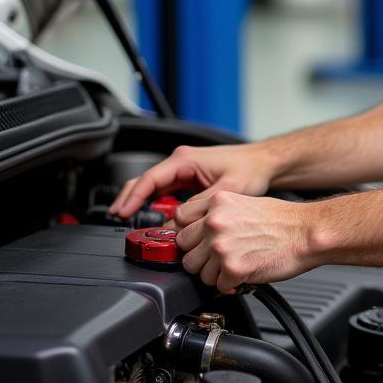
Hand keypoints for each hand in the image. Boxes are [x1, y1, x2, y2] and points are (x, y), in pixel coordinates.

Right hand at [108, 142, 278, 218]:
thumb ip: (199, 207)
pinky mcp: (190, 178)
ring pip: (154, 186)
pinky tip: (152, 216)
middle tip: (117, 217)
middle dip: (129, 198)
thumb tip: (177, 223)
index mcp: (185, 159)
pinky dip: (156, 203)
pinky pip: (166, 191)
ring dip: (141, 201)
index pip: (149, 179)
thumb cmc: (250, 168)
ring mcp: (184, 170)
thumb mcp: (225, 190)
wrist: (265, 162)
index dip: (133, 197)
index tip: (122, 212)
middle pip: (146, 181)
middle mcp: (181, 162)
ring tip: (128, 219)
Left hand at [173, 190, 317, 293]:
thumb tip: (197, 229)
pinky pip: (217, 286)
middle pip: (184, 248)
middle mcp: (215, 222)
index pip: (179, 220)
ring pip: (197, 271)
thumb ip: (217, 213)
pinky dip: (229, 285)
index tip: (195, 241)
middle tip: (218, 257)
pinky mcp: (233, 269)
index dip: (188, 233)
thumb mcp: (244, 202)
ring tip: (232, 266)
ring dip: (213, 273)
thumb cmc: (283, 220)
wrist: (307, 233)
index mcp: (218, 202)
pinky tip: (242, 275)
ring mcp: (222, 246)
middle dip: (200, 256)